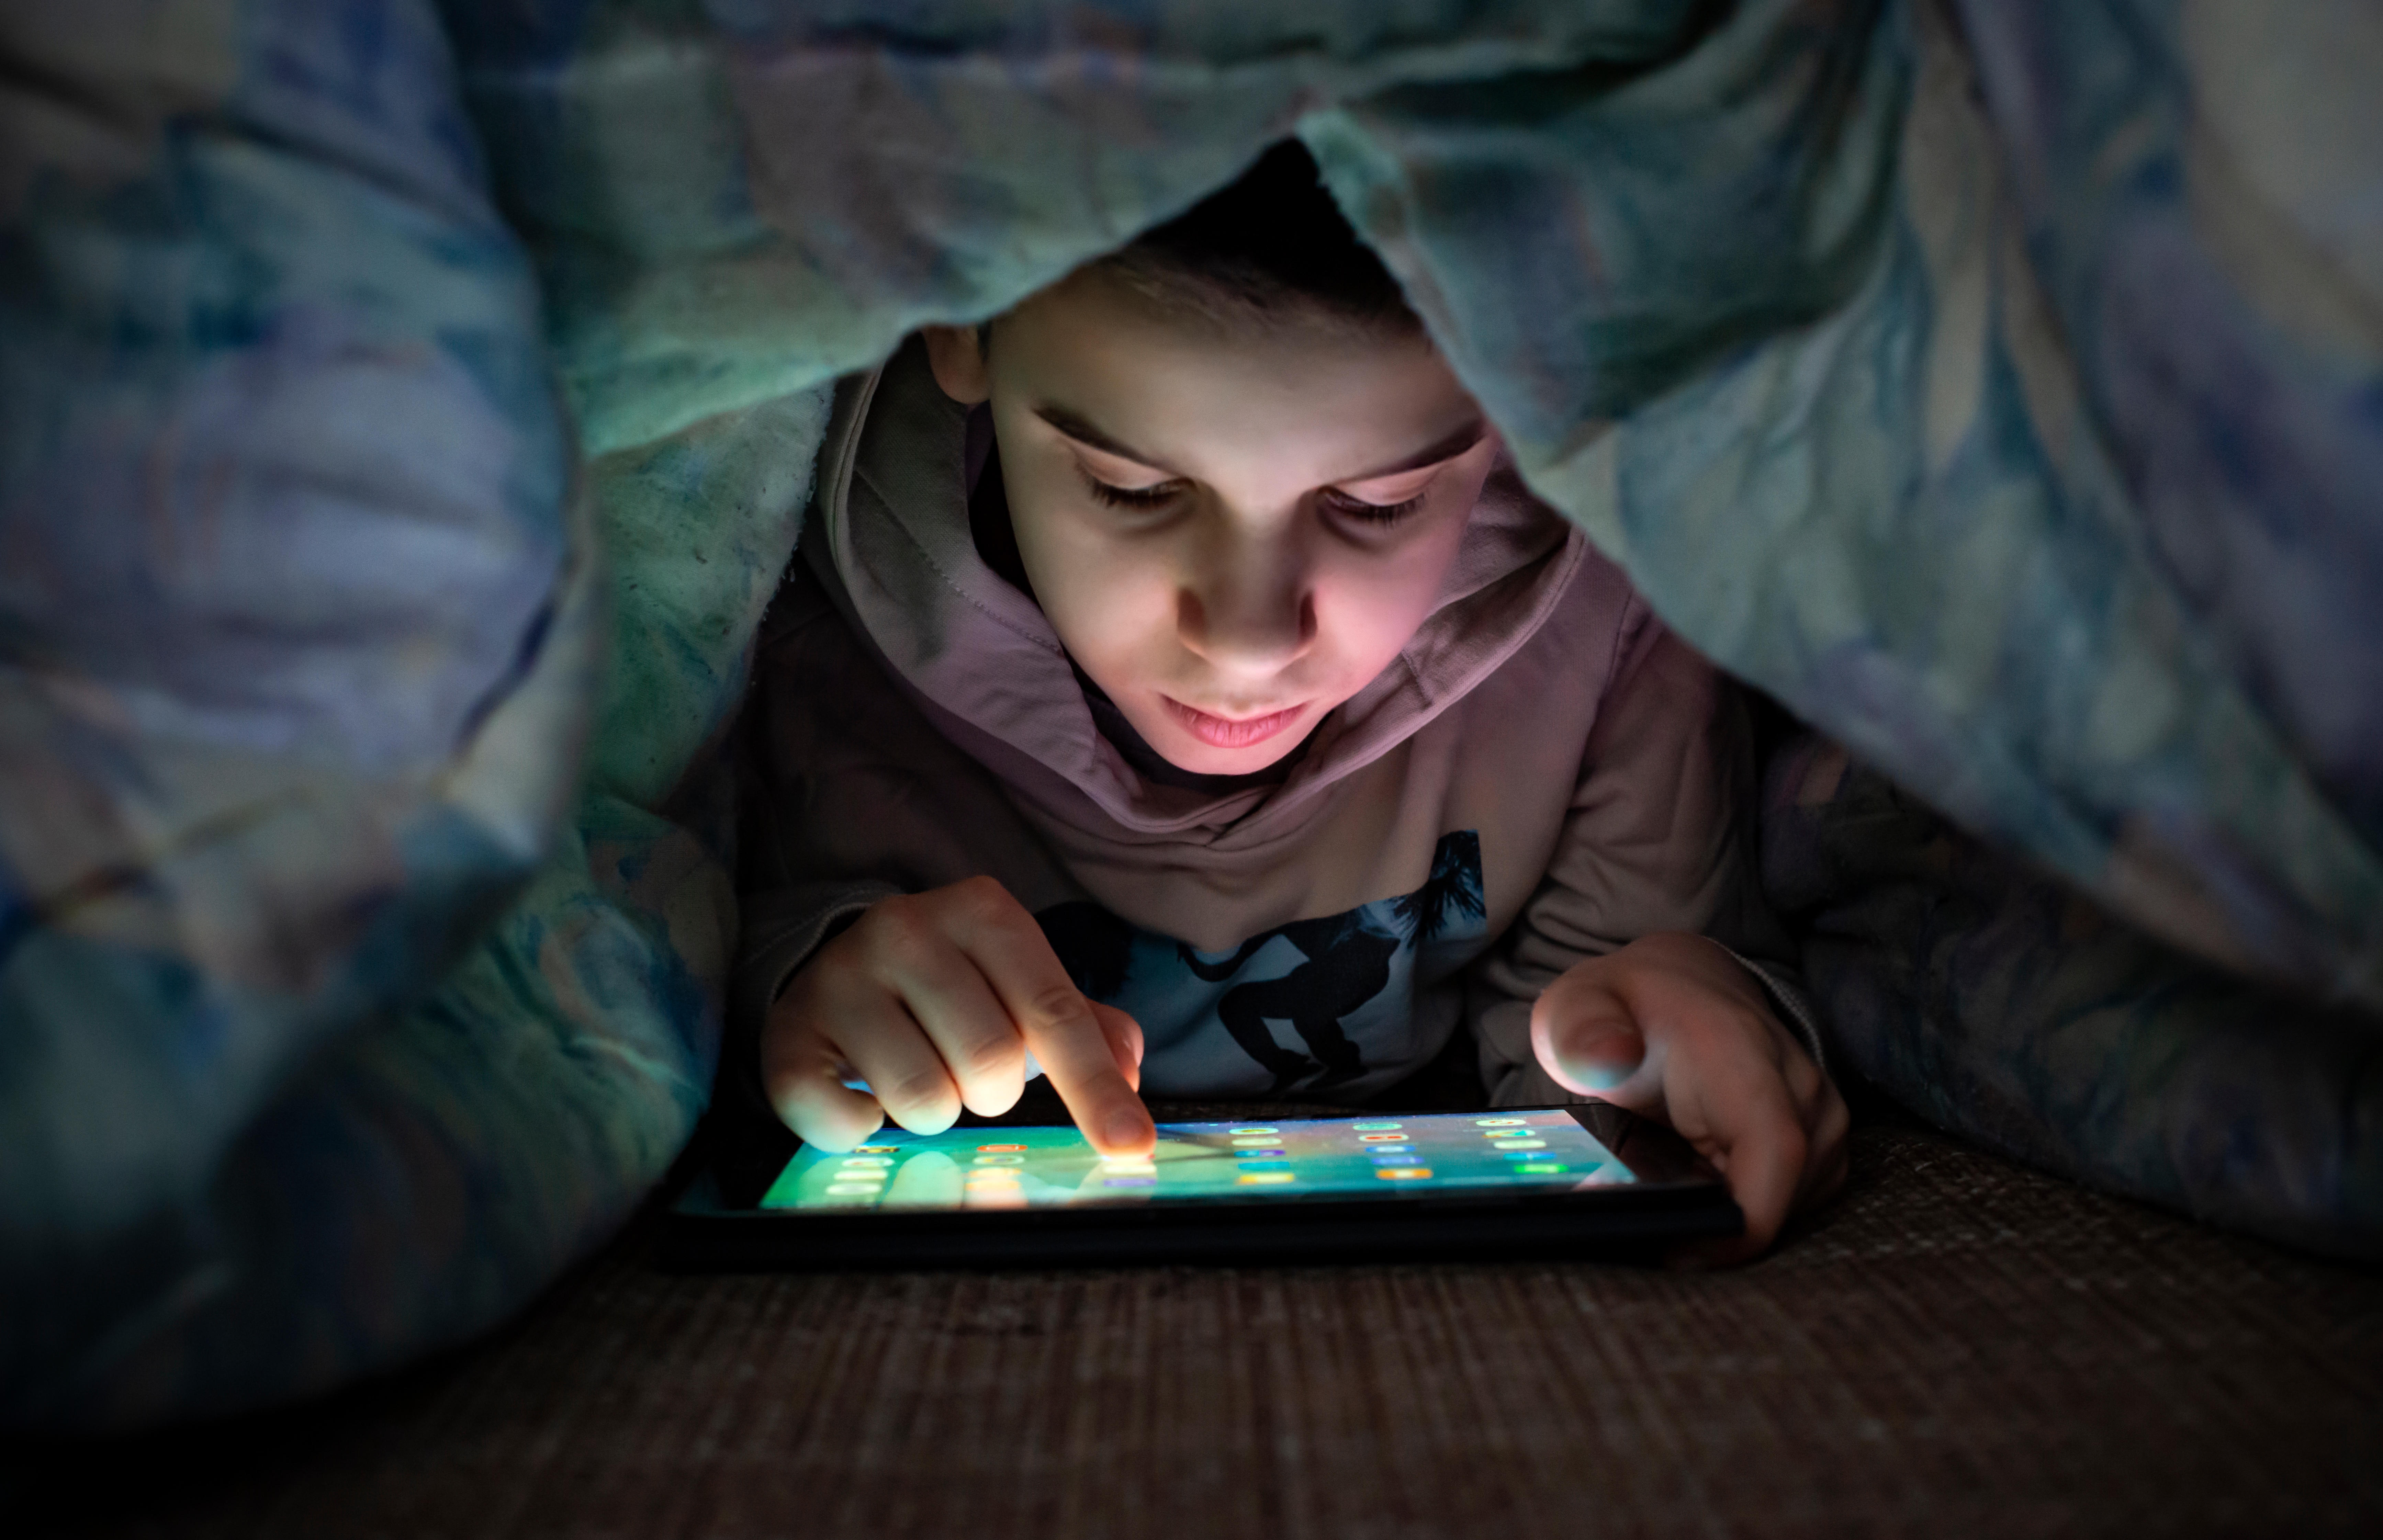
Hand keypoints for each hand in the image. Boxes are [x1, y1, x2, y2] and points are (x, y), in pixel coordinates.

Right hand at [762, 876, 1154, 1155]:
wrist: (835, 971)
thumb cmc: (951, 989)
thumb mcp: (1022, 987)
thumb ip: (1085, 1027)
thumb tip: (1129, 1069)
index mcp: (981, 911)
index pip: (1053, 1011)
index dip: (1096, 1087)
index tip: (1132, 1146)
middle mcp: (906, 929)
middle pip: (992, 1061)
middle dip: (994, 1091)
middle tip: (968, 1070)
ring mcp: (840, 979)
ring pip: (923, 1098)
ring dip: (935, 1110)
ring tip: (917, 1072)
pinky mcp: (788, 1035)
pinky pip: (842, 1122)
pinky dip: (861, 1129)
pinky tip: (862, 1096)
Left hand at [1531, 932, 1847, 1260]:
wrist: (1681, 985)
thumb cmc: (1625, 1006)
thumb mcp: (1577, 1008)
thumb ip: (1580, 1033)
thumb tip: (1607, 1059)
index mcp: (1738, 1052)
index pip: (1776, 1149)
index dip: (1743, 1221)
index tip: (1681, 1252)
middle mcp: (1797, 1081)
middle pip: (1783, 1196)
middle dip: (1722, 1228)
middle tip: (1656, 1228)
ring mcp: (1820, 1112)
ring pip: (1794, 1207)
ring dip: (1736, 1217)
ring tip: (1678, 1201)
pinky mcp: (1824, 1138)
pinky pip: (1799, 1200)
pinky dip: (1753, 1207)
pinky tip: (1709, 1192)